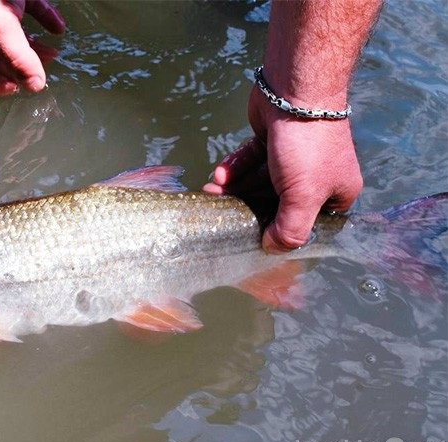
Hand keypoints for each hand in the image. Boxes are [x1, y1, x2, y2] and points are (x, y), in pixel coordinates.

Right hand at [0, 0, 64, 95]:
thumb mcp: (2, 29)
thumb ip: (20, 59)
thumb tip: (36, 86)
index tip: (17, 88)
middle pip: (0, 59)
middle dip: (23, 67)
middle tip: (44, 72)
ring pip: (15, 38)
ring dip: (36, 48)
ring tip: (55, 53)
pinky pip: (28, 11)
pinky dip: (44, 19)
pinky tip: (58, 27)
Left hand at [204, 86, 362, 252]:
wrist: (295, 88)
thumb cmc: (306, 146)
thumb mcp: (303, 196)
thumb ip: (290, 229)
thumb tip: (272, 249)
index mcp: (335, 193)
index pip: (308, 223)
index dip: (282, 231)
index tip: (254, 238)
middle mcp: (317, 176)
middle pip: (278, 203)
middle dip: (248, 206)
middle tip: (220, 213)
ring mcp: (294, 157)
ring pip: (260, 180)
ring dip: (236, 187)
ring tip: (211, 192)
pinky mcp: (272, 140)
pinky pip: (252, 160)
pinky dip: (236, 167)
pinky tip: (219, 175)